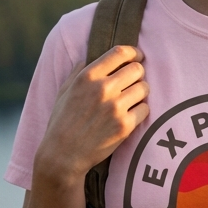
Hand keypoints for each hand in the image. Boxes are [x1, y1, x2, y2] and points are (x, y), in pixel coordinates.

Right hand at [34, 46, 148, 188]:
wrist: (63, 155)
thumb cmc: (62, 122)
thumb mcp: (64, 91)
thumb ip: (78, 72)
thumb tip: (89, 57)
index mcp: (87, 76)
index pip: (119, 53)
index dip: (133, 52)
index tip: (137, 56)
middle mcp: (103, 89)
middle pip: (137, 69)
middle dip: (138, 74)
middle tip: (133, 82)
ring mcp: (115, 107)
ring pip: (144, 88)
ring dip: (140, 92)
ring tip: (132, 99)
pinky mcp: (125, 126)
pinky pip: (145, 109)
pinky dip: (141, 111)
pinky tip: (131, 115)